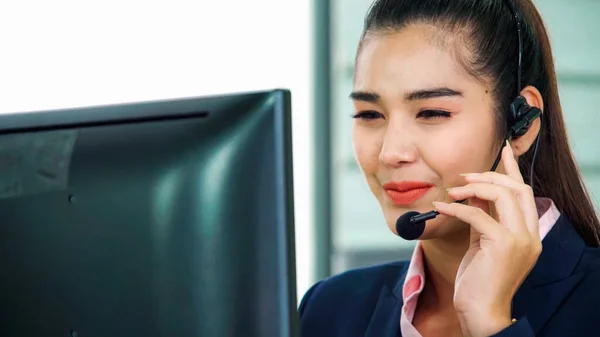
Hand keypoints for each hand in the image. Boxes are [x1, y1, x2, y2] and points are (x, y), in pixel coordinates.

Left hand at [432, 141, 541, 336]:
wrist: (480, 311)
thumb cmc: (479, 280)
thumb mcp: (483, 243)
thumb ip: (483, 218)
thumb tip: (473, 194)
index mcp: (528, 232)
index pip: (524, 192)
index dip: (513, 169)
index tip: (504, 149)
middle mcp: (530, 234)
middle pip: (517, 188)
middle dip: (490, 176)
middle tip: (464, 176)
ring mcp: (520, 239)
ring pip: (504, 195)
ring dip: (475, 188)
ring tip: (452, 190)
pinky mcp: (503, 245)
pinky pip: (478, 214)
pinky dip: (457, 207)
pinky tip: (440, 207)